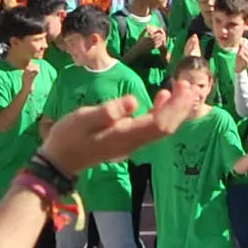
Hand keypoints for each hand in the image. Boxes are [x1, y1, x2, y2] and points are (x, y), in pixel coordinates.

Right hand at [36, 73, 209, 179]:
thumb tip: (134, 101)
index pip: (160, 123)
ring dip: (174, 110)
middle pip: (166, 127)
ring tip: (181, 89)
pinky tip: (161, 98)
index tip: (183, 87)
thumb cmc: (68, 137)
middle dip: (180, 107)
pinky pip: (152, 128)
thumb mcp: (83, 119)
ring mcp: (131, 144)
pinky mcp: (127, 141)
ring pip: (161, 128)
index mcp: (125, 136)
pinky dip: (161, 113)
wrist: (59, 161)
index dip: (175, 107)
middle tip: (188, 85)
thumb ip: (108, 111)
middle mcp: (133, 142)